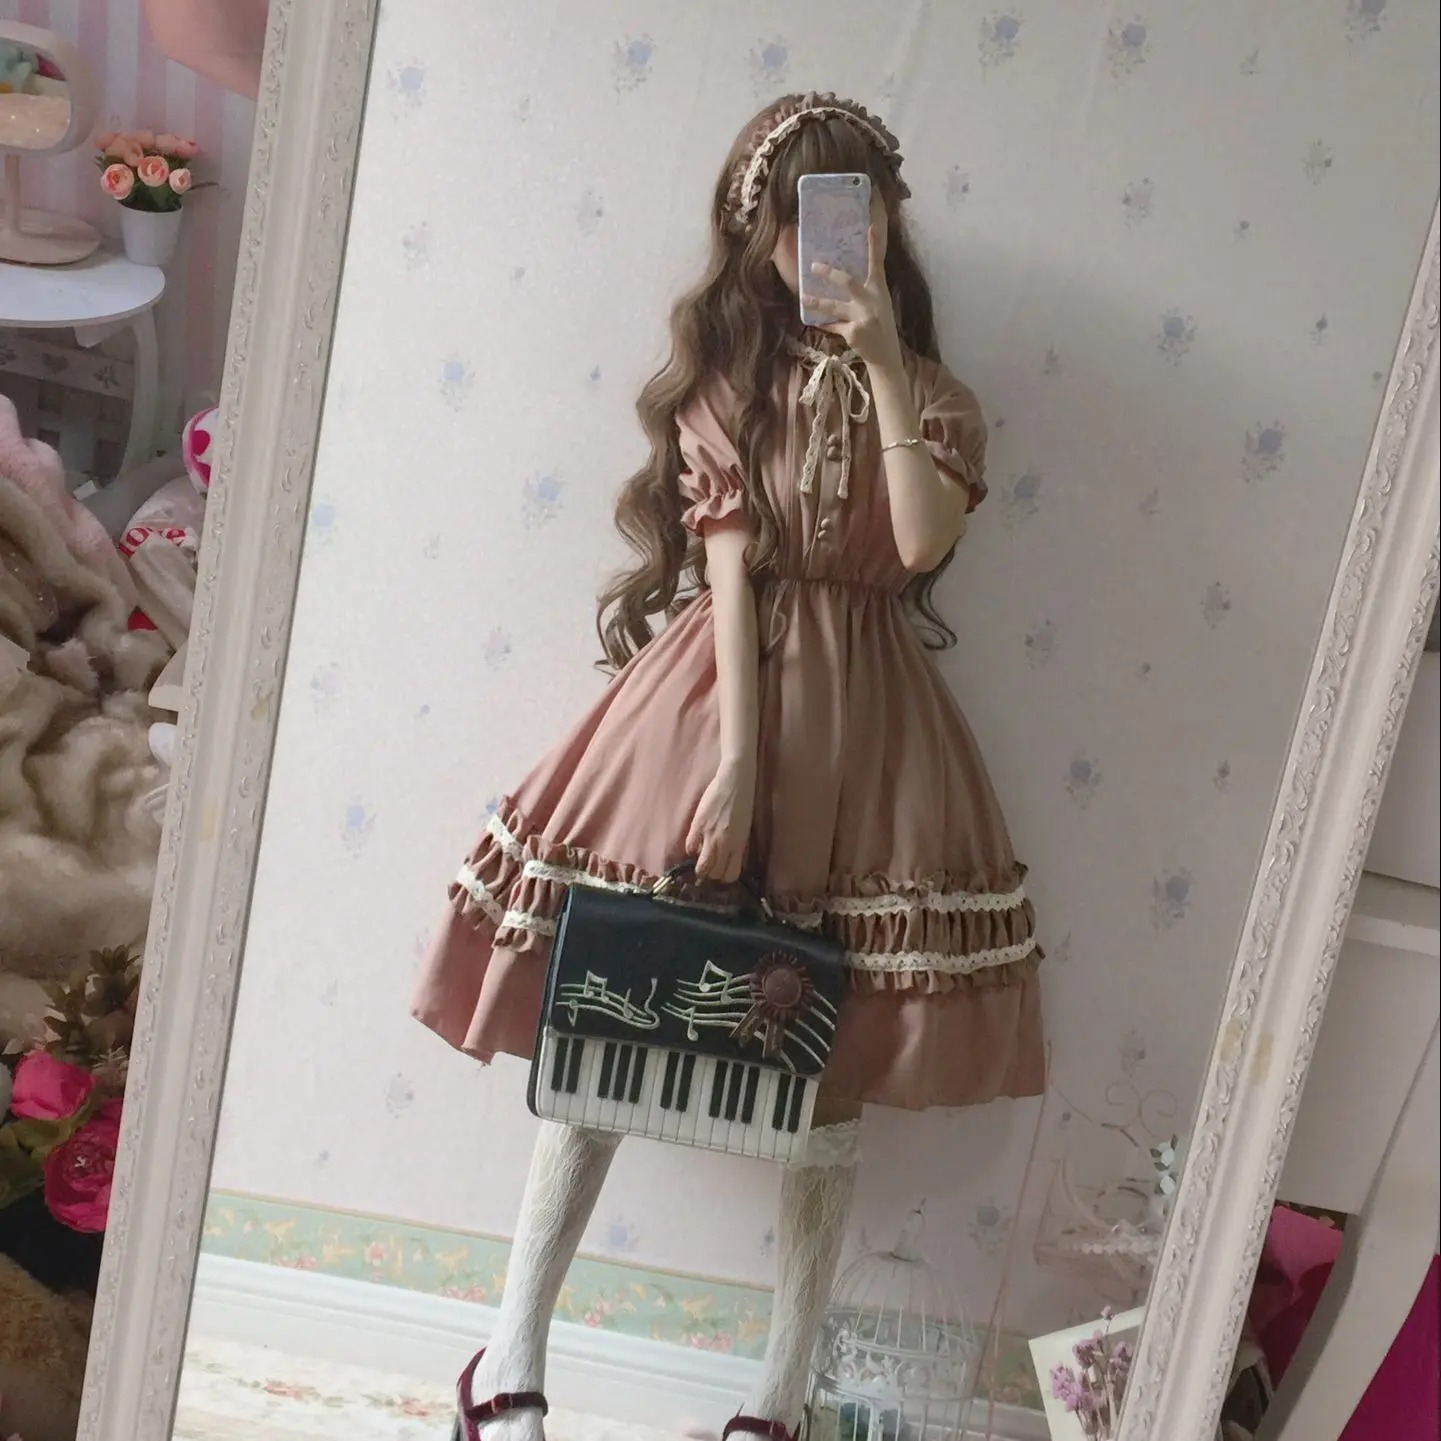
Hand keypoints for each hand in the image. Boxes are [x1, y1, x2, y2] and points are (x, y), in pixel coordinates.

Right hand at [685, 757, 754, 882]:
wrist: (736, 780)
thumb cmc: (744, 802)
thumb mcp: (745, 828)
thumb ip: (736, 844)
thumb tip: (726, 856)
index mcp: (739, 845)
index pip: (730, 875)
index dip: (725, 877)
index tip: (722, 872)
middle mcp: (725, 844)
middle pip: (714, 873)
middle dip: (711, 874)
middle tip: (709, 867)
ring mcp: (710, 835)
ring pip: (702, 866)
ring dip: (700, 867)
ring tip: (700, 860)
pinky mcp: (698, 825)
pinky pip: (690, 847)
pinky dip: (691, 849)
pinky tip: (695, 844)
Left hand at [801, 227, 903, 370]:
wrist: (886, 355)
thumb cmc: (881, 325)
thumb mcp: (880, 304)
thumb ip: (866, 291)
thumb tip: (843, 276)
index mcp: (879, 291)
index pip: (877, 264)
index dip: (874, 246)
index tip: (871, 228)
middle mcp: (871, 301)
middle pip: (847, 282)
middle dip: (829, 274)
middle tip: (813, 266)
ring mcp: (862, 317)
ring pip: (834, 306)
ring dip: (817, 302)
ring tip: (804, 297)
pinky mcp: (852, 332)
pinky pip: (833, 325)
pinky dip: (824, 323)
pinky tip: (814, 321)